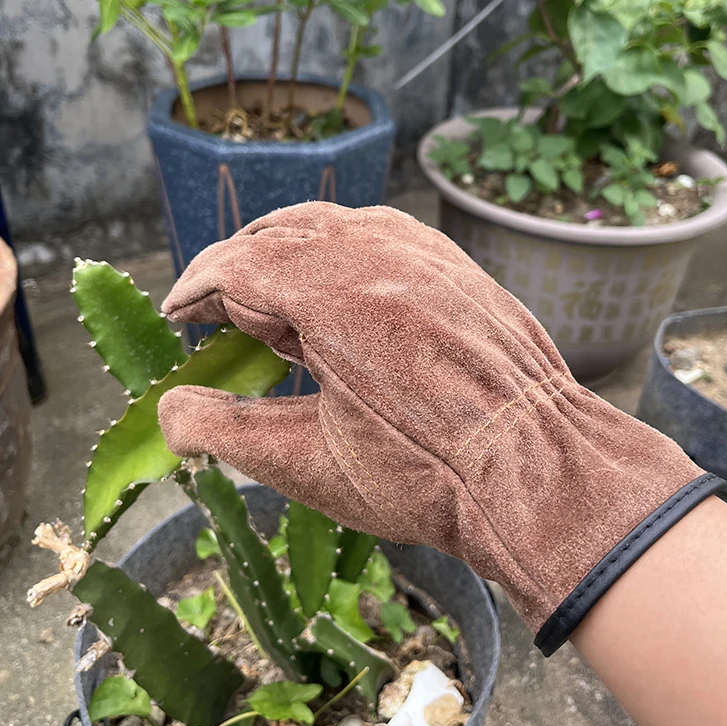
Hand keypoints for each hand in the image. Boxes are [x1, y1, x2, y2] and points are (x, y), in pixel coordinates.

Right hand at [158, 202, 721, 653]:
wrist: (537, 472)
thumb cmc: (428, 478)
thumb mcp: (311, 466)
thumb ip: (228, 432)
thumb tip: (171, 413)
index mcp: (334, 297)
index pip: (238, 267)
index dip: (196, 290)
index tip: (178, 315)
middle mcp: (380, 256)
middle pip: (281, 237)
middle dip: (238, 273)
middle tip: (219, 317)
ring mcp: (426, 255)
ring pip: (334, 228)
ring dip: (289, 256)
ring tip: (274, 305)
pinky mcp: (455, 268)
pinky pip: (383, 236)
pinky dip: (343, 254)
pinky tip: (342, 291)